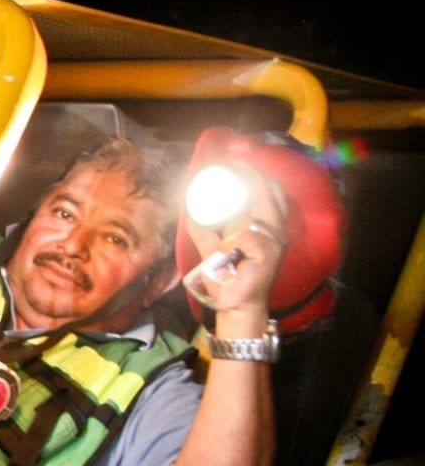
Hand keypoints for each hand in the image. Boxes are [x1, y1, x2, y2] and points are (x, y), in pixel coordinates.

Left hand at [189, 164, 287, 332]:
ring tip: (221, 223)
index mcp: (269, 227)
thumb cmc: (227, 279)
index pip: (271, 192)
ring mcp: (275, 240)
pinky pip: (242, 235)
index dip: (256, 174)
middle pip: (267, 194)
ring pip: (249, 216)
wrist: (236, 306)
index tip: (237, 159)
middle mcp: (276, 231)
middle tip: (231, 162)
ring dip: (231, 219)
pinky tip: (225, 254)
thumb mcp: (212, 248)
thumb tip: (189, 208)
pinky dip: (227, 242)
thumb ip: (204, 230)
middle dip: (249, 176)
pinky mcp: (268, 252)